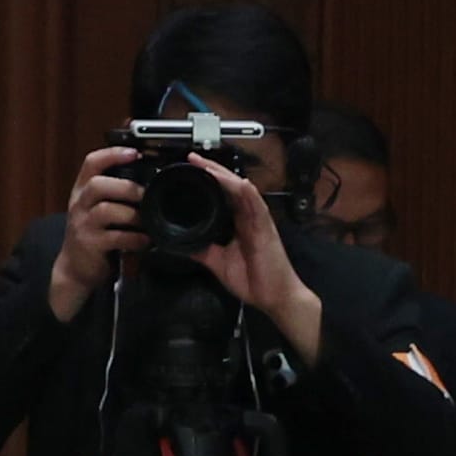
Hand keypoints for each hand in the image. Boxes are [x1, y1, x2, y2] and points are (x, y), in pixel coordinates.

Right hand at [48, 150, 150, 317]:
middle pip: (97, 184)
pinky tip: (145, 240)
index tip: (134, 153)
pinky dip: (134, 238)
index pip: (92, 163)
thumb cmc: (94, 234)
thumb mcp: (98, 208)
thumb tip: (148, 179)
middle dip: (126, 187)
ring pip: (105, 210)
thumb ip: (115, 193)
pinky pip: (115, 237)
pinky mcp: (90, 244)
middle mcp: (79, 204)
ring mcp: (82, 224)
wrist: (76, 268)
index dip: (112, 154)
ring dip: (132, 214)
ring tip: (147, 220)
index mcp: (83, 190)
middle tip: (146, 194)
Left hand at [195, 161, 328, 363]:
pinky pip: (258, 206)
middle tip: (193, 158)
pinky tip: (239, 183)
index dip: (208, 180)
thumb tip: (180, 243)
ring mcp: (258, 220)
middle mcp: (248, 217)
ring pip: (241, 191)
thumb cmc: (252, 280)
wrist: (274, 297)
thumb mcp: (218, 263)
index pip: (222, 194)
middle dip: (212, 170)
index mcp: (238, 222)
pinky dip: (248, 193)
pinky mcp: (266, 228)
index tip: (190, 169)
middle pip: (229, 186)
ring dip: (225, 177)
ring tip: (207, 166)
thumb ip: (202, 250)